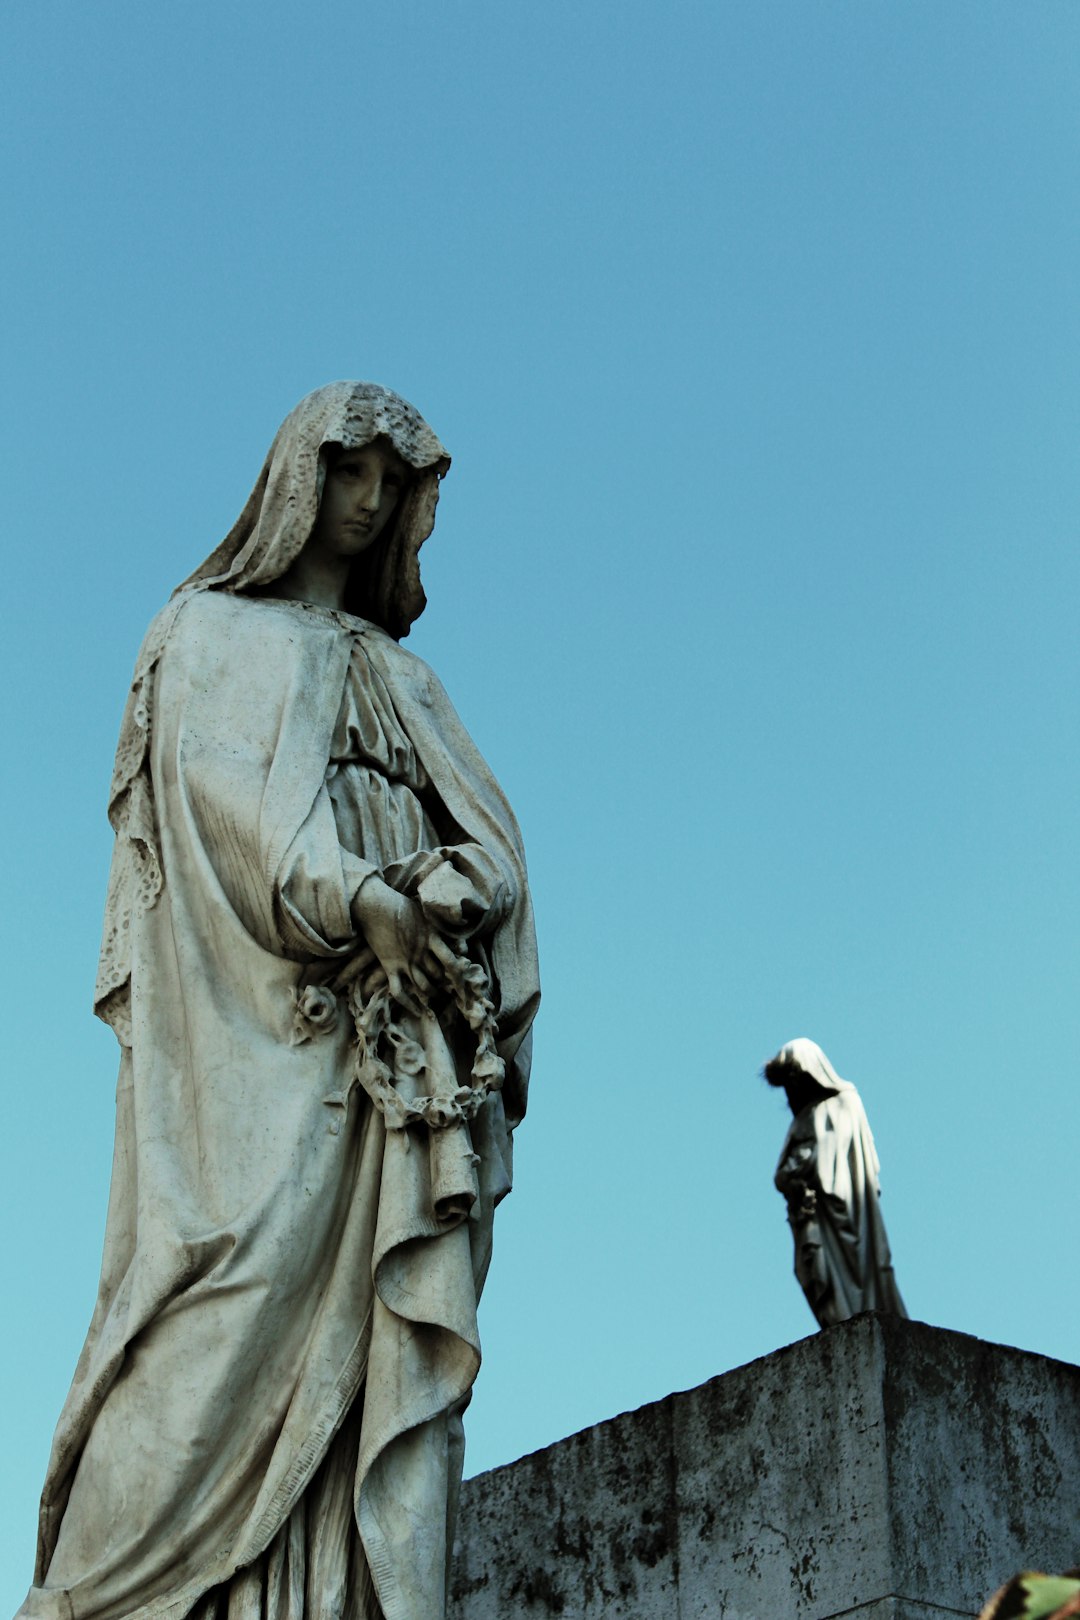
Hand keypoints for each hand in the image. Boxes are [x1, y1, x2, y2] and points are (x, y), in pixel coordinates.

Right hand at [351, 877, 457, 1013]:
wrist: (375, 906)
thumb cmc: (401, 906)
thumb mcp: (426, 915)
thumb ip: (441, 930)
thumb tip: (461, 944)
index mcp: (431, 938)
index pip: (451, 961)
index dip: (459, 975)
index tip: (463, 982)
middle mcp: (420, 952)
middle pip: (437, 976)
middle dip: (445, 985)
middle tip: (450, 991)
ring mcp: (405, 961)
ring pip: (422, 986)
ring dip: (431, 995)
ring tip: (437, 999)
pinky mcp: (390, 966)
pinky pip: (400, 991)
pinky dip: (409, 1004)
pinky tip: (417, 1011)